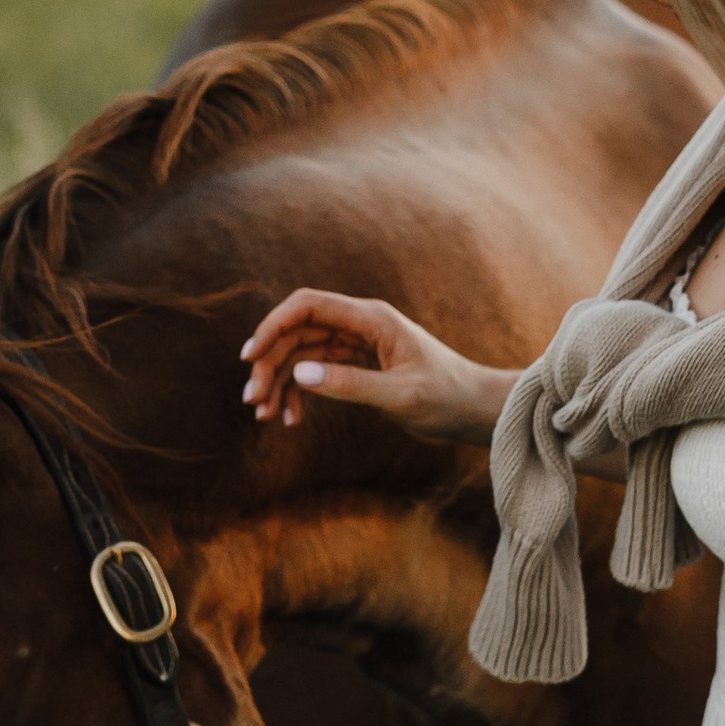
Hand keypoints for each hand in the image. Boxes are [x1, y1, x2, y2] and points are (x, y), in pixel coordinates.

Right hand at [240, 289, 514, 443]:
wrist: (474, 410)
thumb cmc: (447, 398)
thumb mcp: (400, 395)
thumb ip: (350, 384)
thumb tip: (299, 374)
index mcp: (372, 318)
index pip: (308, 306)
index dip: (273, 325)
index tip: (250, 357)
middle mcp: (360, 325)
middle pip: (297, 331)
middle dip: (270, 363)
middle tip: (252, 401)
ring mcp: (357, 344)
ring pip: (301, 353)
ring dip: (279, 380)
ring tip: (263, 415)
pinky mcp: (358, 365)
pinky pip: (315, 372)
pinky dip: (298, 392)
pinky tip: (290, 419)